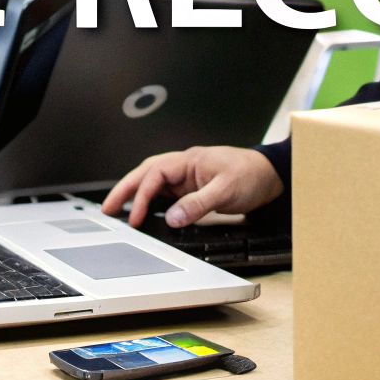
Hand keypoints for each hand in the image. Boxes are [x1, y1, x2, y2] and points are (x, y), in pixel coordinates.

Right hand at [101, 145, 284, 227]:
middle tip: (107, 208)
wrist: (271, 175)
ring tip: (118, 210)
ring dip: (135, 194)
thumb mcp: (226, 191)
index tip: (135, 217)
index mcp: (189, 160)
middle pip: (146, 174)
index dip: (142, 196)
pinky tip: (144, 211)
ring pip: (153, 182)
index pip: (156, 175)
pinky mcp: (192, 188)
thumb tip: (174, 219)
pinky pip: (165, 193)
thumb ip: (199, 204)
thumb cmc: (252, 175)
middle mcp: (184, 166)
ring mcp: (187, 177)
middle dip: (125, 189)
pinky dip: (151, 200)